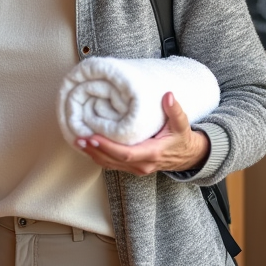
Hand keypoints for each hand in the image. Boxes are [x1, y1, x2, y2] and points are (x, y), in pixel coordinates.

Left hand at [77, 92, 209, 175]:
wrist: (188, 157)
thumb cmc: (182, 139)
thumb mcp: (182, 125)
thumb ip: (175, 111)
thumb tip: (168, 96)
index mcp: (153, 153)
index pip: (127, 154)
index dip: (109, 147)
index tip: (94, 137)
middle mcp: (143, 164)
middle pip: (114, 161)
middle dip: (95, 150)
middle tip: (79, 138)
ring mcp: (137, 169)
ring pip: (111, 164)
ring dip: (94, 154)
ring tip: (78, 141)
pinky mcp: (132, 167)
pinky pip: (113, 164)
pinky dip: (99, 156)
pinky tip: (89, 147)